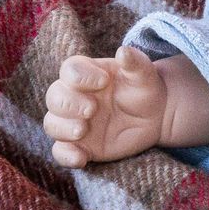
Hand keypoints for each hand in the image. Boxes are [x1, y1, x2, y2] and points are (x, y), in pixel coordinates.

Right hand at [43, 45, 169, 166]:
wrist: (156, 115)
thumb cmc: (145, 88)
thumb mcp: (144, 74)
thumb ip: (135, 62)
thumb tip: (123, 51)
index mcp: (87, 74)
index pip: (69, 70)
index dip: (80, 76)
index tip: (103, 82)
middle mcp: (75, 97)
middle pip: (54, 97)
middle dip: (68, 104)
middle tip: (92, 109)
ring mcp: (74, 121)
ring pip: (52, 124)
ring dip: (63, 128)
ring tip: (83, 130)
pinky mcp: (80, 145)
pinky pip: (61, 152)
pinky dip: (66, 156)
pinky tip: (81, 158)